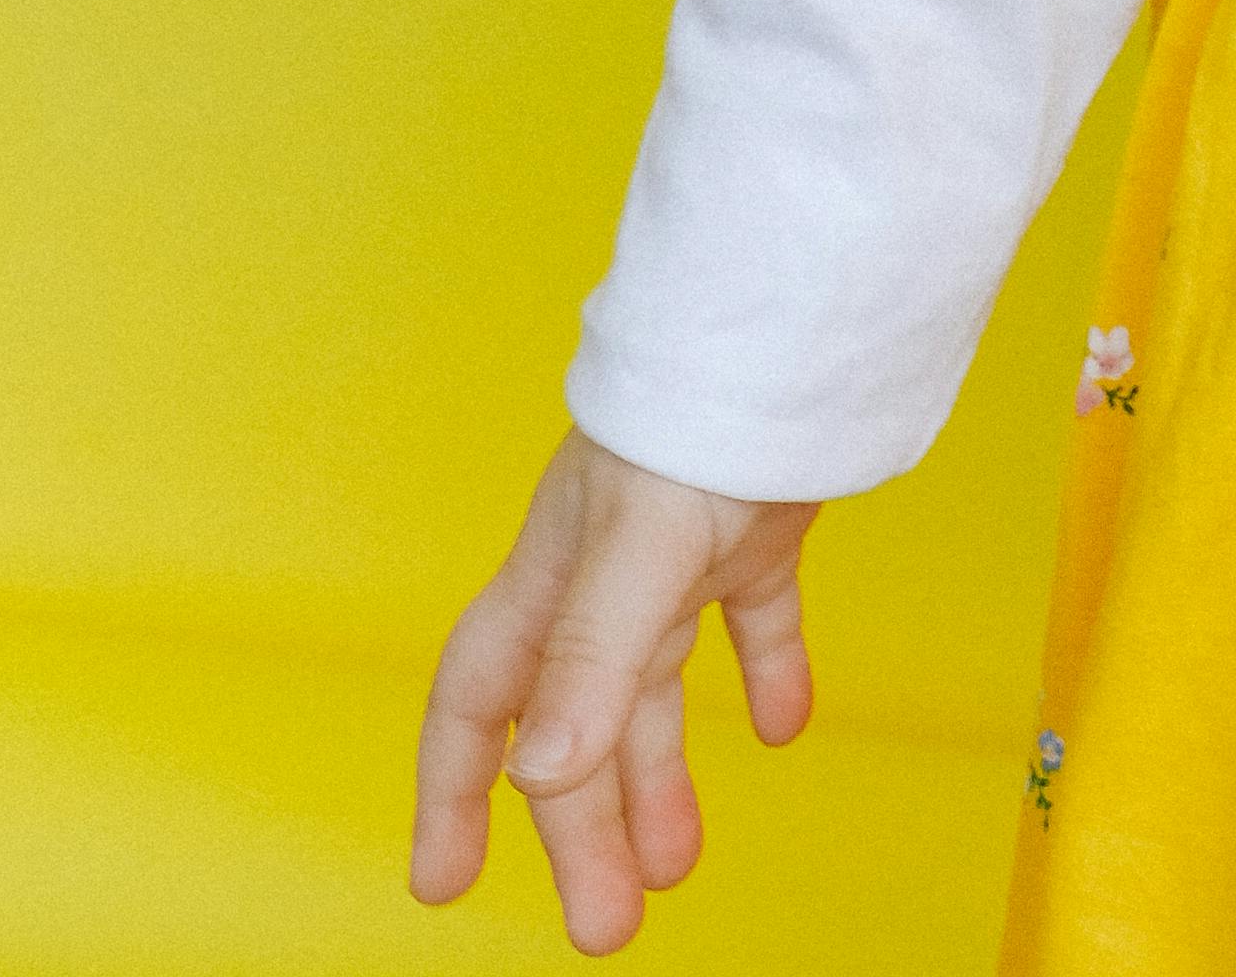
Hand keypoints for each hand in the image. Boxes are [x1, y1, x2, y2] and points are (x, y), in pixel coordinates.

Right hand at [410, 426, 820, 949]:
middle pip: (577, 727)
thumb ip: (593, 659)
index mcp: (552, 579)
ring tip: (676, 866)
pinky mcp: (755, 524)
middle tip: (606, 928)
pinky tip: (784, 728)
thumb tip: (543, 776)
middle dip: (581, 831)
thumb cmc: (694, 412)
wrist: (792, 318)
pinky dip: (766, 673)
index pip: (480, 702)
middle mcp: (603, 573)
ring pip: (653, 689)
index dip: (454, 790)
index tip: (443, 880)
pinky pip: (752, 619)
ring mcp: (681, 548)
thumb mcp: (637, 546)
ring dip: (660, 779)